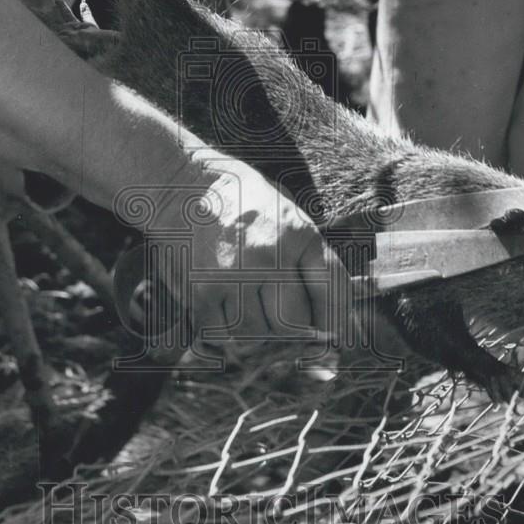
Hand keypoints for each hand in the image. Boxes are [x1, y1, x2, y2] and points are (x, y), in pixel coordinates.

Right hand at [140, 158, 354, 357]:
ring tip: (250, 308)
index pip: (332, 292)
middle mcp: (270, 256)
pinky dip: (228, 332)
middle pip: (295, 324)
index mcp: (299, 235)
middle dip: (294, 332)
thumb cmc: (245, 204)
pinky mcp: (202, 291)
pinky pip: (225, 334)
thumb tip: (338, 322)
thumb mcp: (291, 216)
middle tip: (284, 325)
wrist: (185, 186)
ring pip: (259, 334)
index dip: (337, 322)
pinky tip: (227, 310)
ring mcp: (234, 276)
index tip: (334, 337)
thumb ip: (314, 262)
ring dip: (258, 332)